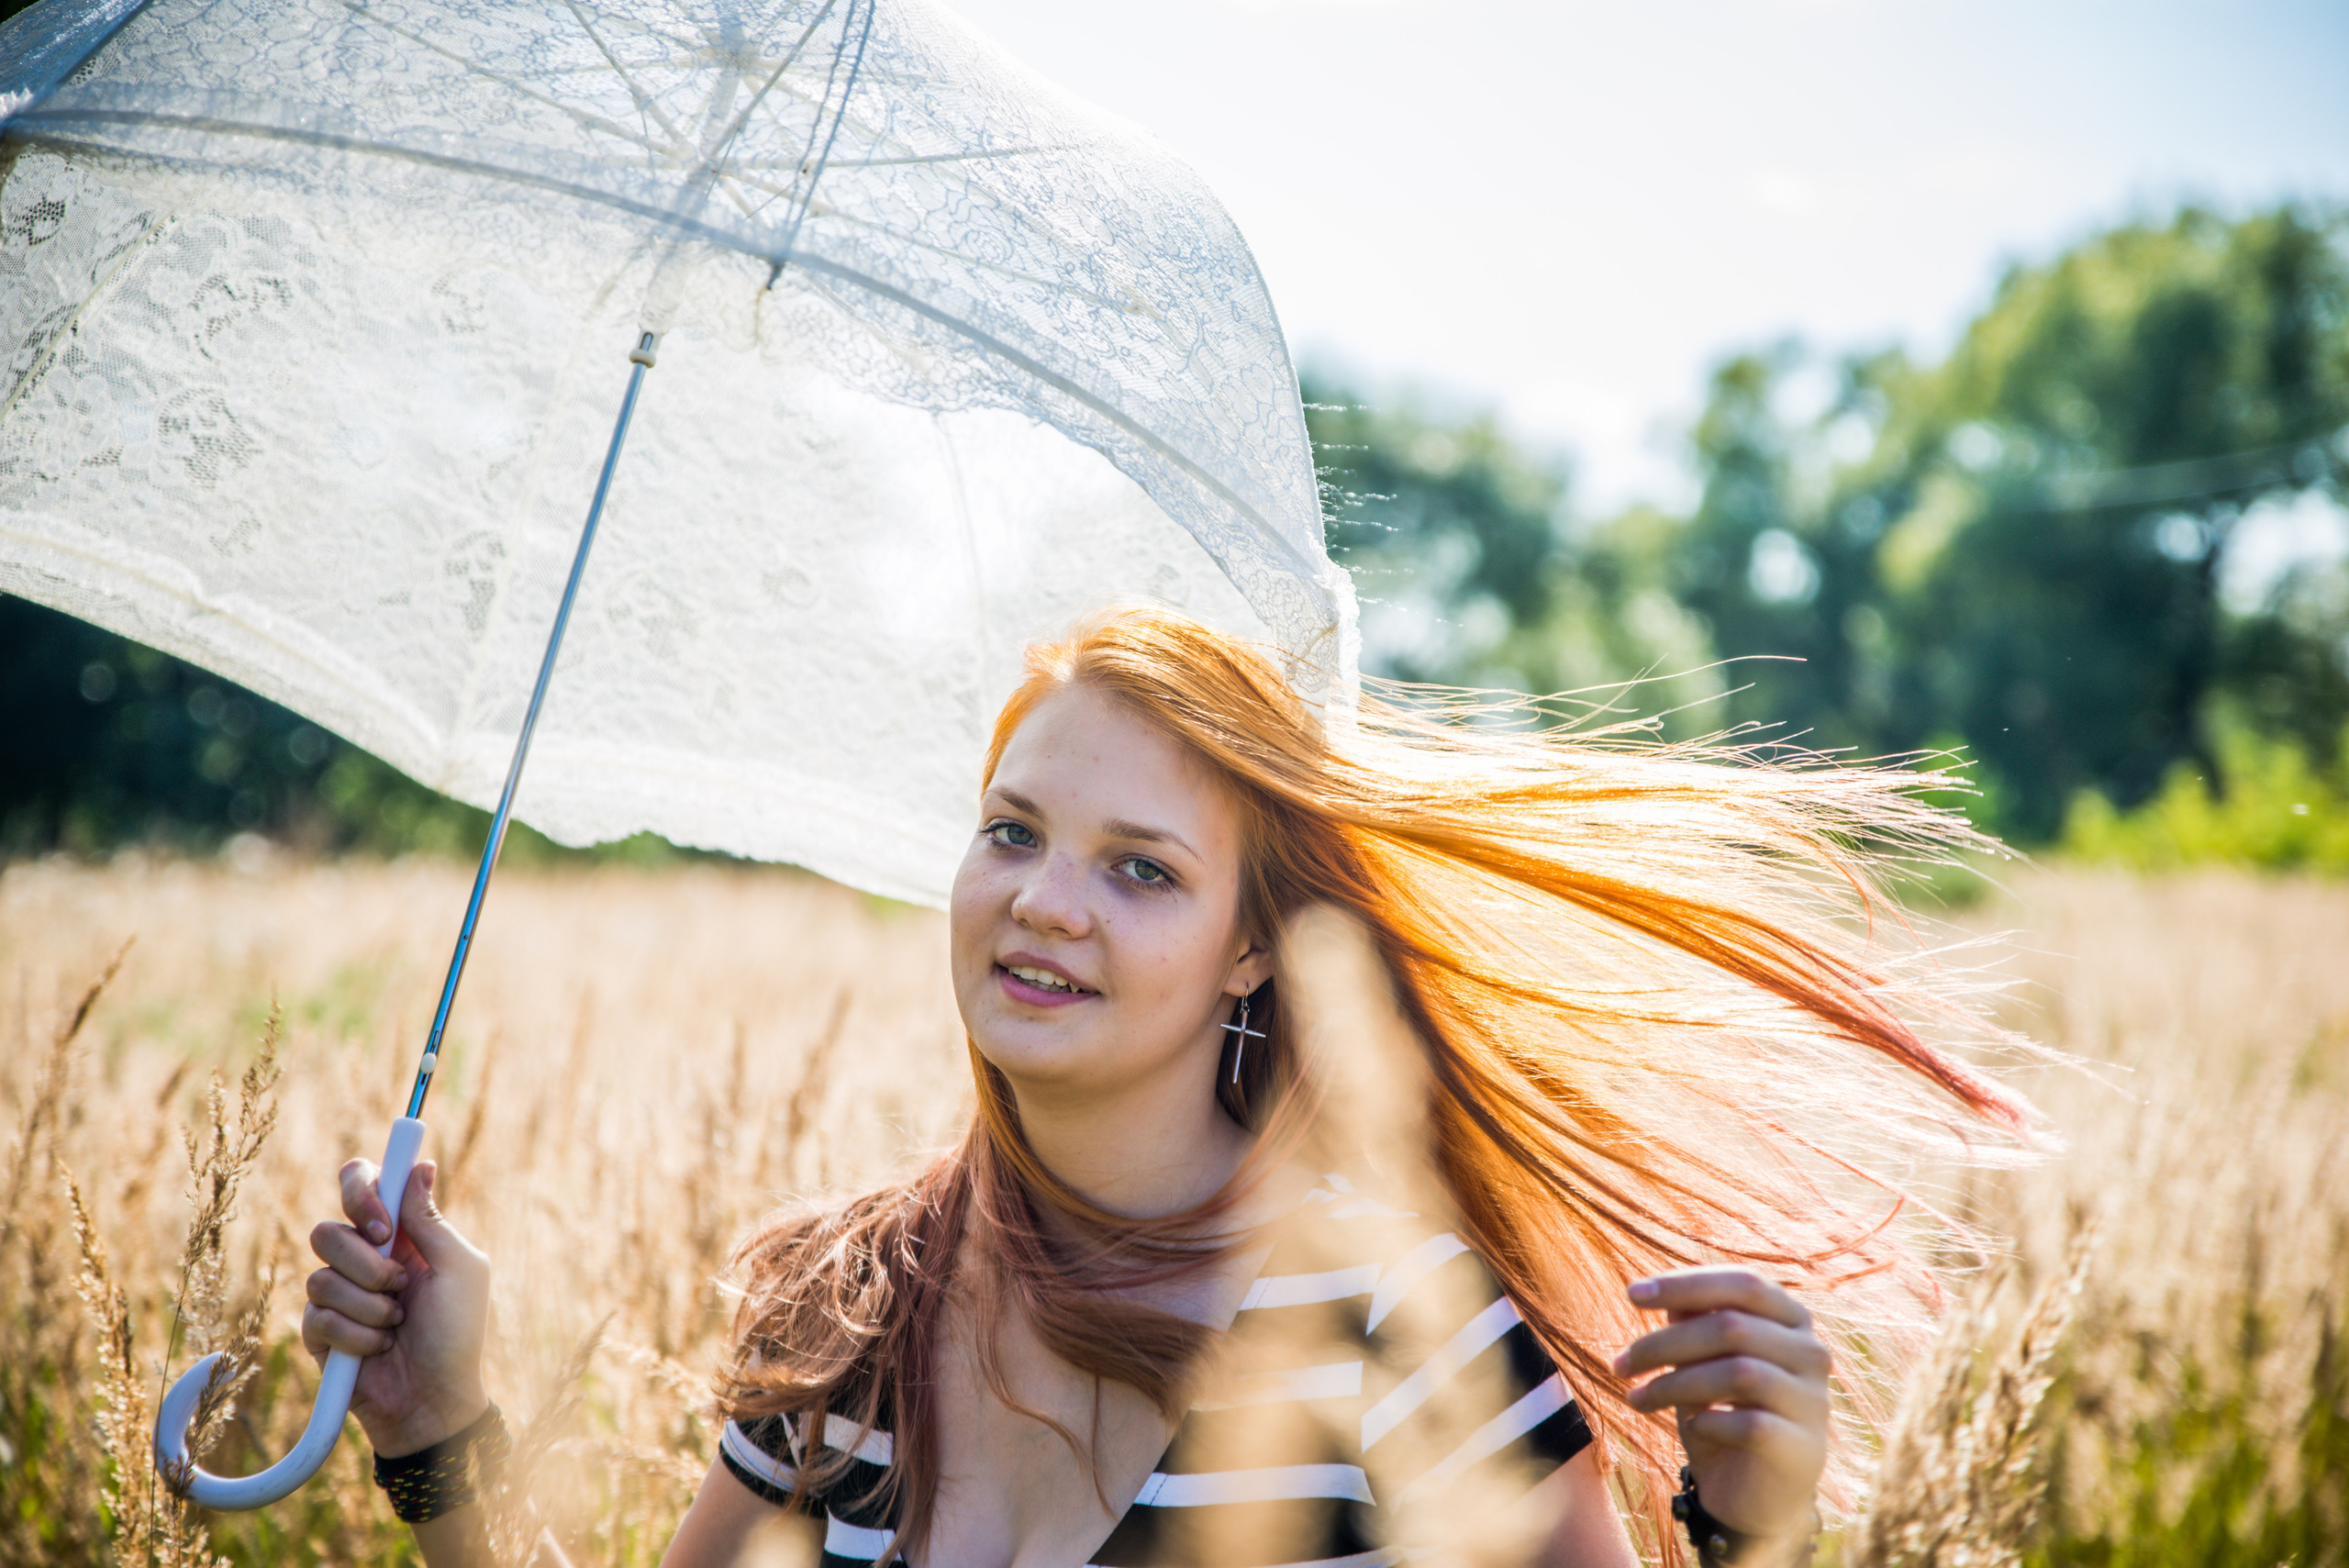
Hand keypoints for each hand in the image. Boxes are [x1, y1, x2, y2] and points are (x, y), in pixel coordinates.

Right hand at [302, 1157, 492, 1457]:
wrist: (434, 1400)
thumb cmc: (458, 1333)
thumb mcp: (460, 1269)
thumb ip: (431, 1220)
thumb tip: (420, 1163)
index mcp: (400, 1234)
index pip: (361, 1185)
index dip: (361, 1193)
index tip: (384, 1228)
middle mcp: (364, 1258)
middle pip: (329, 1231)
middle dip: (366, 1264)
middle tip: (399, 1285)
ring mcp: (339, 1294)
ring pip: (321, 1275)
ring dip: (368, 1306)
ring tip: (396, 1325)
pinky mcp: (320, 1331)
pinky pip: (318, 1317)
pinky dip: (357, 1335)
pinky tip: (378, 1349)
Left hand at [1614, 1268, 1828, 1550]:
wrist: (1754, 1497)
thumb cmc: (1723, 1414)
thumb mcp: (1700, 1363)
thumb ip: (1692, 1324)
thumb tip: (1662, 1294)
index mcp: (1792, 1320)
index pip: (1744, 1284)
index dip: (1686, 1284)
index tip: (1632, 1294)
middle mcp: (1811, 1354)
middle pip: (1732, 1327)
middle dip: (1664, 1343)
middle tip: (1619, 1365)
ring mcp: (1813, 1401)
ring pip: (1739, 1372)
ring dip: (1674, 1384)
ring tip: (1638, 1399)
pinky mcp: (1803, 1448)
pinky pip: (1750, 1424)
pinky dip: (1709, 1422)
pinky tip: (1690, 1427)